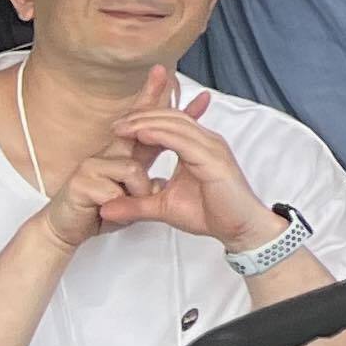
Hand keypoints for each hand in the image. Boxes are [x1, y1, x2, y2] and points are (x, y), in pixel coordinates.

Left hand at [104, 77, 281, 249]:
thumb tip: (105, 209)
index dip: (144, 120)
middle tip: (115, 124)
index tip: (117, 127)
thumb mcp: (163, 207)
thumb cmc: (209, 214)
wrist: (239, 228)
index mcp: (198, 147)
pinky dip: (162, 135)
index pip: (170, 123)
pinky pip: (185, 142)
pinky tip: (142, 135)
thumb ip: (137, 204)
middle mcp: (207, 141)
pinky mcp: (214, 161)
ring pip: (177, 125)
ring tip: (122, 128)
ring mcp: (212, 148)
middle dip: (142, 117)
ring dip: (147, 123)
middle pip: (172, 118)